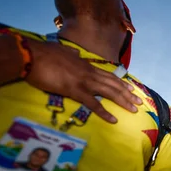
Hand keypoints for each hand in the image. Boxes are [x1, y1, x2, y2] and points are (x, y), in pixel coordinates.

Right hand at [26, 39, 142, 122]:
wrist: (31, 55)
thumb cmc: (42, 53)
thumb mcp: (61, 51)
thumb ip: (70, 53)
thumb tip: (75, 52)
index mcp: (85, 64)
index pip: (108, 75)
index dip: (121, 82)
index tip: (131, 88)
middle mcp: (89, 73)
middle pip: (113, 84)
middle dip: (128, 93)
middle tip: (139, 102)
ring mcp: (84, 82)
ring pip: (109, 92)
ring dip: (123, 101)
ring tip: (134, 110)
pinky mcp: (75, 91)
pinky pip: (93, 104)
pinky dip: (104, 112)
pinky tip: (114, 119)